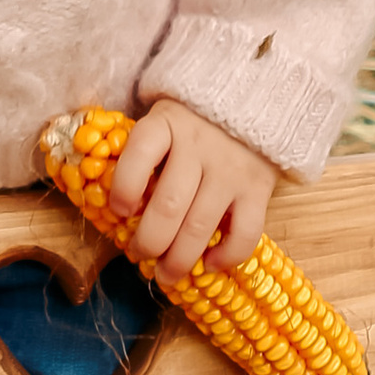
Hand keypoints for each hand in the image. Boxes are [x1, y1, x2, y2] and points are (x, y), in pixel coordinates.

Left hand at [108, 99, 277, 287]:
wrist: (257, 100)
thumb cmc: (195, 120)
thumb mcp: (164, 119)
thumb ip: (144, 152)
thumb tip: (115, 204)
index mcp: (167, 123)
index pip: (140, 155)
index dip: (124, 188)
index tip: (118, 211)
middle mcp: (199, 146)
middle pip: (168, 206)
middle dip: (148, 241)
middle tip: (138, 255)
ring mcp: (231, 169)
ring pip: (199, 226)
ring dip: (178, 260)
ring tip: (166, 274)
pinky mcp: (259, 188)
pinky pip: (245, 233)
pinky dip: (227, 256)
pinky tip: (210, 264)